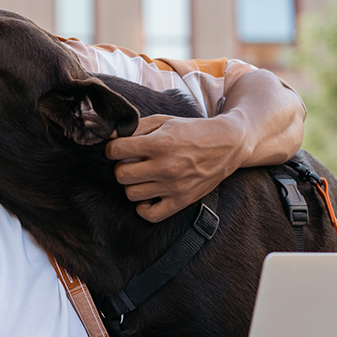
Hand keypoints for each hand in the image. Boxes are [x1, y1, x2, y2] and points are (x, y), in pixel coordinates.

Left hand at [106, 114, 249, 222]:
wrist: (227, 145)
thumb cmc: (192, 131)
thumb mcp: (164, 121)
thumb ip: (135, 128)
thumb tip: (109, 137)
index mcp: (161, 143)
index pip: (116, 151)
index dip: (112, 149)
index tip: (118, 148)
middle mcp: (166, 167)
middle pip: (121, 175)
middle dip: (121, 167)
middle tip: (132, 163)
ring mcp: (174, 187)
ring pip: (131, 194)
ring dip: (133, 184)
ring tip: (143, 176)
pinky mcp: (181, 201)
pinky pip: (150, 214)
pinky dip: (144, 207)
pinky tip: (149, 194)